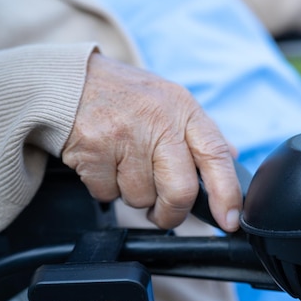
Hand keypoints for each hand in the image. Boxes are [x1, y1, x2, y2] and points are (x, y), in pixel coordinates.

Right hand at [62, 53, 241, 230]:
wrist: (68, 81)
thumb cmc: (127, 97)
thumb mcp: (172, 101)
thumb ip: (201, 132)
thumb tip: (233, 159)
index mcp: (184, 109)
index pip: (216, 155)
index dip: (227, 193)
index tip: (230, 220)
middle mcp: (158, 121)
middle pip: (180, 190)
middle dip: (172, 213)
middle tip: (164, 214)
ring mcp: (124, 135)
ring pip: (141, 198)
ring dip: (135, 196)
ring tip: (125, 168)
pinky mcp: (92, 149)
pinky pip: (108, 194)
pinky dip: (106, 190)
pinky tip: (105, 165)